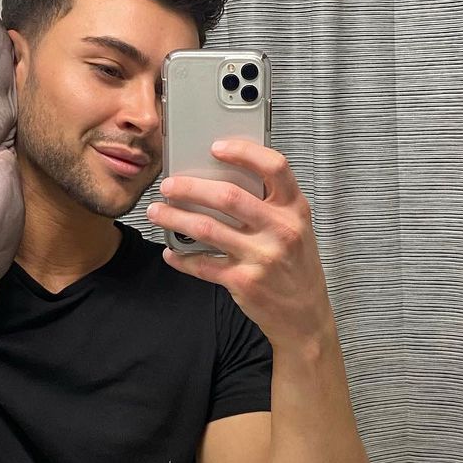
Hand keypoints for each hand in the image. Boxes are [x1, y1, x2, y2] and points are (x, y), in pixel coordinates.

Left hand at [146, 139, 333, 347]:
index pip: (274, 167)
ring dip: (174, 217)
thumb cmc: (296, 266)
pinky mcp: (243, 281)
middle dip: (189, 187)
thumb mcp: (296, 228)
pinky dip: (180, 257)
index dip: (244, 151)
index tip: (216, 147)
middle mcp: (280, 229)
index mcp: (295, 209)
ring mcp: (261, 256)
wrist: (304, 315)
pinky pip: (201, 264)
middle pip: (227, 196)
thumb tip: (222, 177)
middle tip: (169, 185)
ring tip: (157, 211)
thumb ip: (270, 204)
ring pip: (206, 228)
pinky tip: (171, 251)